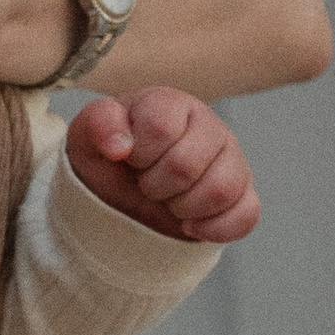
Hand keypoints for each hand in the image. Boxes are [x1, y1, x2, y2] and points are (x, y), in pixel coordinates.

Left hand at [65, 87, 258, 243]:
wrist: (125, 195)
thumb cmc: (110, 160)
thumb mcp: (88, 137)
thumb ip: (98, 124)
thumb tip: (119, 146)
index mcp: (170, 105)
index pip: (160, 127)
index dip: (138, 154)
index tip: (130, 158)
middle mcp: (208, 126)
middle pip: (186, 165)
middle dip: (155, 186)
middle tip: (146, 183)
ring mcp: (231, 159)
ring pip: (220, 190)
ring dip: (182, 208)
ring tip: (168, 200)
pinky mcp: (243, 194)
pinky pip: (246, 215)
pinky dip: (211, 229)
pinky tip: (189, 223)